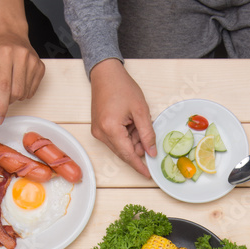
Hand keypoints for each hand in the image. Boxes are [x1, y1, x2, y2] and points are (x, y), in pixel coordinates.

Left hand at [0, 31, 43, 123]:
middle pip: (16, 92)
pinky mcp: (40, 66)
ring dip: (15, 97)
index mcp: (4, 54)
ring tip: (8, 86)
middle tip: (0, 99)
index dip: (1, 106)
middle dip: (7, 101)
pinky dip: (23, 93)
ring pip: (25, 93)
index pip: (4, 86)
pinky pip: (32, 91)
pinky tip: (17, 82)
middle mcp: (21, 56)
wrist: (9, 34)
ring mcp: (33, 61)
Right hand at [89, 59, 155, 177]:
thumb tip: (151, 152)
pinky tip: (131, 123)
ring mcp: (97, 132)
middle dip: (138, 148)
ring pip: (120, 146)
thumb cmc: (122, 87)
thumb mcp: (141, 111)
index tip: (148, 174)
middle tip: (147, 134)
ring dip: (132, 140)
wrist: (105, 74)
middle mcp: (100, 134)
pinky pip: (115, 140)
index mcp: (110, 129)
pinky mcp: (98, 129)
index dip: (139, 166)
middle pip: (123, 152)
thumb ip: (147, 134)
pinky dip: (126, 136)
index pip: (128, 155)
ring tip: (137, 122)